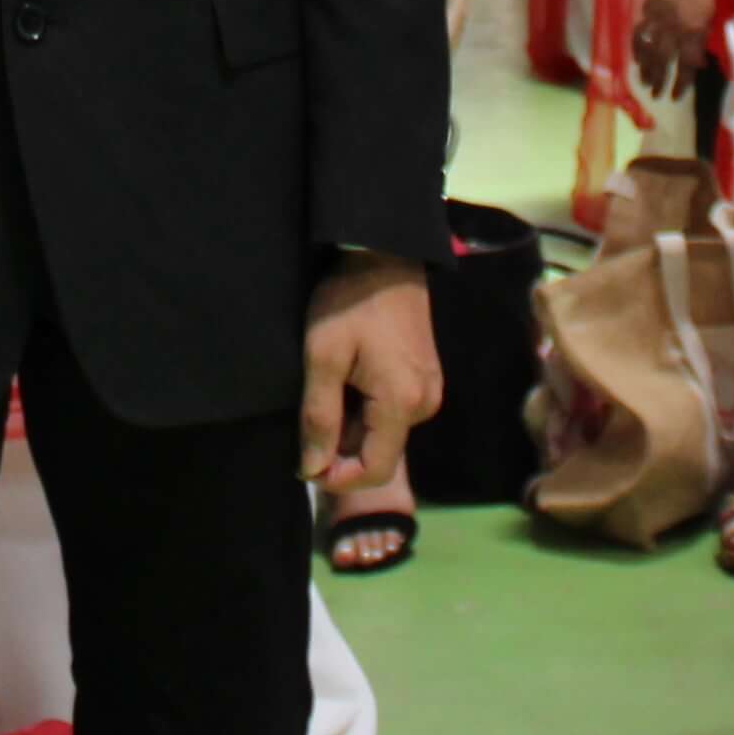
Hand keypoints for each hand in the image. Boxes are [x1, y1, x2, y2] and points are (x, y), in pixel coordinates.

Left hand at [300, 251, 442, 492]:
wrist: (383, 255)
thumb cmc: (348, 303)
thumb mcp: (322, 358)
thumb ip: (319, 418)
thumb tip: (313, 470)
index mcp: (403, 404)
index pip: (375, 471)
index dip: (338, 479)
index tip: (304, 465)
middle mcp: (426, 405)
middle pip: (379, 453)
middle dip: (341, 448)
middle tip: (308, 415)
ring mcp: (429, 391)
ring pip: (384, 433)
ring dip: (351, 426)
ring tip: (327, 387)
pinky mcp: (426, 378)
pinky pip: (392, 412)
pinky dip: (364, 409)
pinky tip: (345, 380)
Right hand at [629, 0, 714, 99]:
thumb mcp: (710, 17)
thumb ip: (701, 40)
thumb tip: (697, 63)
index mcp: (692, 31)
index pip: (686, 64)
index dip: (681, 83)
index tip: (676, 96)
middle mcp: (673, 28)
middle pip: (664, 60)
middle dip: (659, 80)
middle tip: (655, 95)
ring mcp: (657, 19)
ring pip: (648, 49)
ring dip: (645, 68)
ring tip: (643, 82)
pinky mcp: (645, 10)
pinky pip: (639, 33)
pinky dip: (636, 48)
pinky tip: (636, 59)